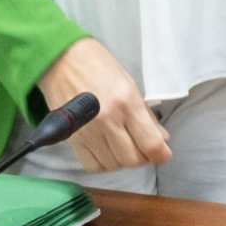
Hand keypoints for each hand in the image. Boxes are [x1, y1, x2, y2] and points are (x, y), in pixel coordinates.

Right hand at [36, 38, 169, 172]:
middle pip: (133, 160)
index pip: (151, 144)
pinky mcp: (72, 138)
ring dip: (122, 160)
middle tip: (141, 147)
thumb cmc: (99, 67)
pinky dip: (103, 163)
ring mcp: (88, 131)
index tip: (162, 153)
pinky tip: (105, 151)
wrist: (62, 60)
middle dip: (142, 157)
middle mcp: (108, 120)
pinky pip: (93, 165)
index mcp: (127, 102)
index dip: (161, 154)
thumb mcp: (129, 85)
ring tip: (122, 146)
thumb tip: (162, 140)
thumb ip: (145, 116)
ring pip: (114, 165)